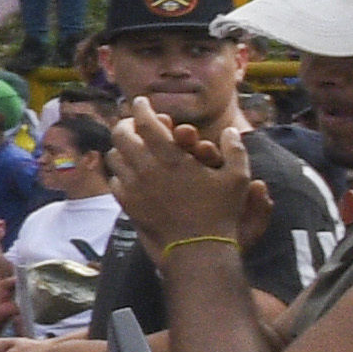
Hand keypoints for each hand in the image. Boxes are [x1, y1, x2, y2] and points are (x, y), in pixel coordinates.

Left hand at [105, 103, 268, 250]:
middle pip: (121, 134)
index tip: (141, 102)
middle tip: (132, 122)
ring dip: (121, 147)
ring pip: (114, 156)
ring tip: (130, 146)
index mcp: (171, 157)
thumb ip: (235, 150)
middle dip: (125, 123)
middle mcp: (146, 168)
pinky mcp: (127, 204)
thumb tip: (230, 131)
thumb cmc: (220, 213)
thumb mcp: (238, 179)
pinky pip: (114, 180)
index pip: (146, 122)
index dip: (141, 108)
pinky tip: (129, 173)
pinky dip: (119, 172)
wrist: (198, 249)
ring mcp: (133, 187)